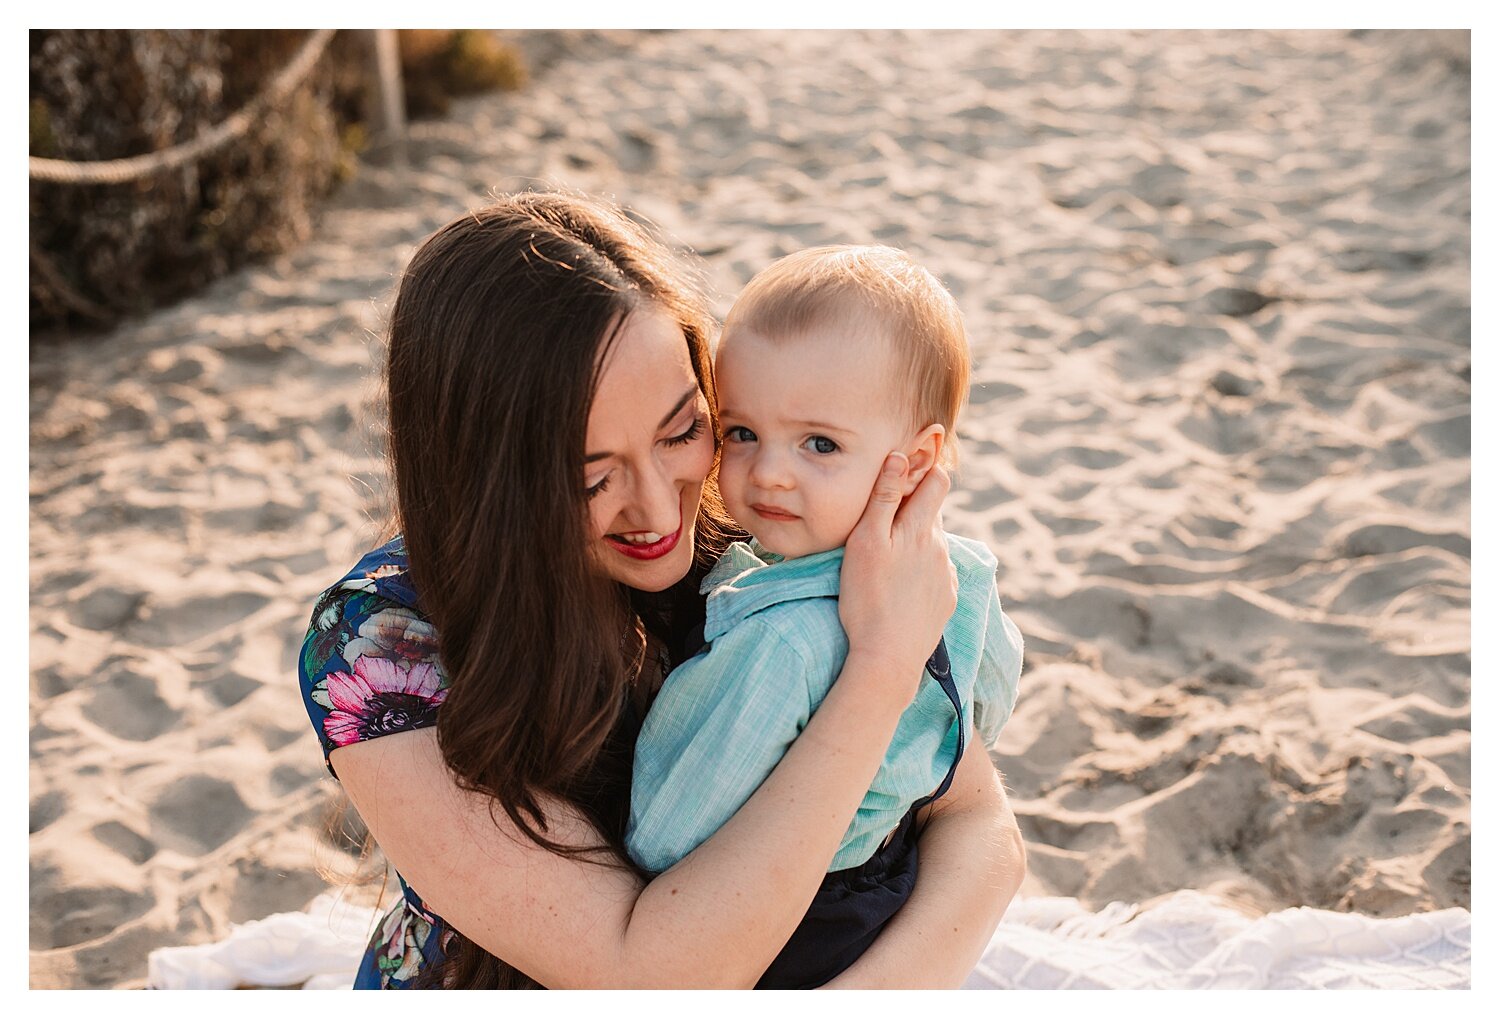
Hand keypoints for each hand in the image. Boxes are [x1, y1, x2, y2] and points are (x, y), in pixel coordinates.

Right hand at [838, 453, 957, 693]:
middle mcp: (940, 547)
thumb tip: (899, 456)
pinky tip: (899, 588)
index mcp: (920, 528)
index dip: (923, 471)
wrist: (888, 657)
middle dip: (913, 509)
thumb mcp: (865, 542)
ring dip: (914, 542)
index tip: (904, 473)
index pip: (938, 481)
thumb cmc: (867, 598)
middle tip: (883, 521)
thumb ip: (883, 497)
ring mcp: (946, 574)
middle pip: (932, 513)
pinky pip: (935, 572)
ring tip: (886, 562)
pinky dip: (920, 570)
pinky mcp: (946, 598)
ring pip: (932, 544)